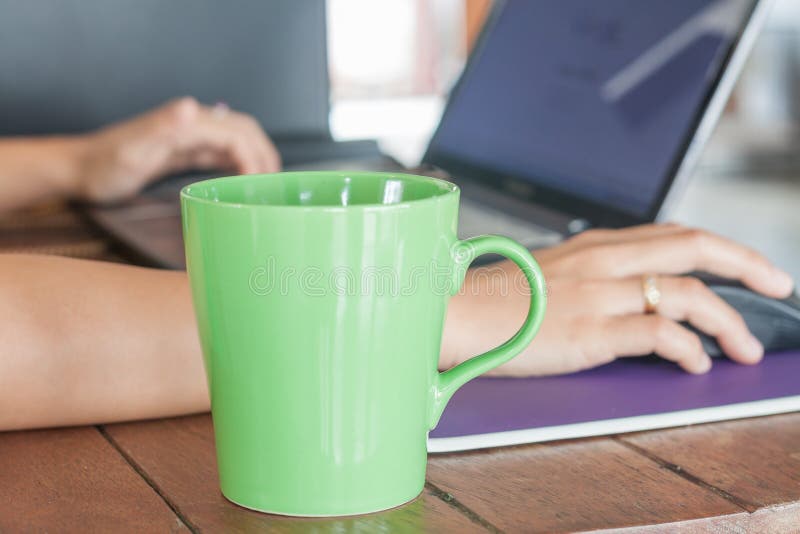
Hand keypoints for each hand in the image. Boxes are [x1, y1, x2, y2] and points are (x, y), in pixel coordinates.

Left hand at [71, 97, 280, 202]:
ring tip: (267, 183)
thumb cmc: (105, 165)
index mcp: (185, 123)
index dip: (253, 157)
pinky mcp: (184, 149)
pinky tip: (243, 179)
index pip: (235, 133)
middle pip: (243, 130)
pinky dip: (239, 162)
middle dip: (264, 154)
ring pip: (236, 139)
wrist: (82, 170)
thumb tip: (191, 107)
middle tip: (274, 185)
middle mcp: (190, 124)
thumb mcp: (132, 148)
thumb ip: (162, 126)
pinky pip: (221, 151)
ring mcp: (188, 136)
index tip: (259, 185)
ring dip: (256, 157)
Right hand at [443, 224, 793, 375]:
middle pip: (694, 247)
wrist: (456, 315)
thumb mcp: (552, 272)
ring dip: (727, 321)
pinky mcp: (590, 330)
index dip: (722, 247)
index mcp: (596, 244)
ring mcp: (599, 293)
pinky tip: (696, 364)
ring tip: (744, 348)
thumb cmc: (496, 300)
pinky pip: (658, 334)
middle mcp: (604, 260)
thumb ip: (594, 274)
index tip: (748, 266)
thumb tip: (632, 294)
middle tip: (778, 284)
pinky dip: (688, 349)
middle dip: (746, 265)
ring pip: (686, 294)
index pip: (675, 233)